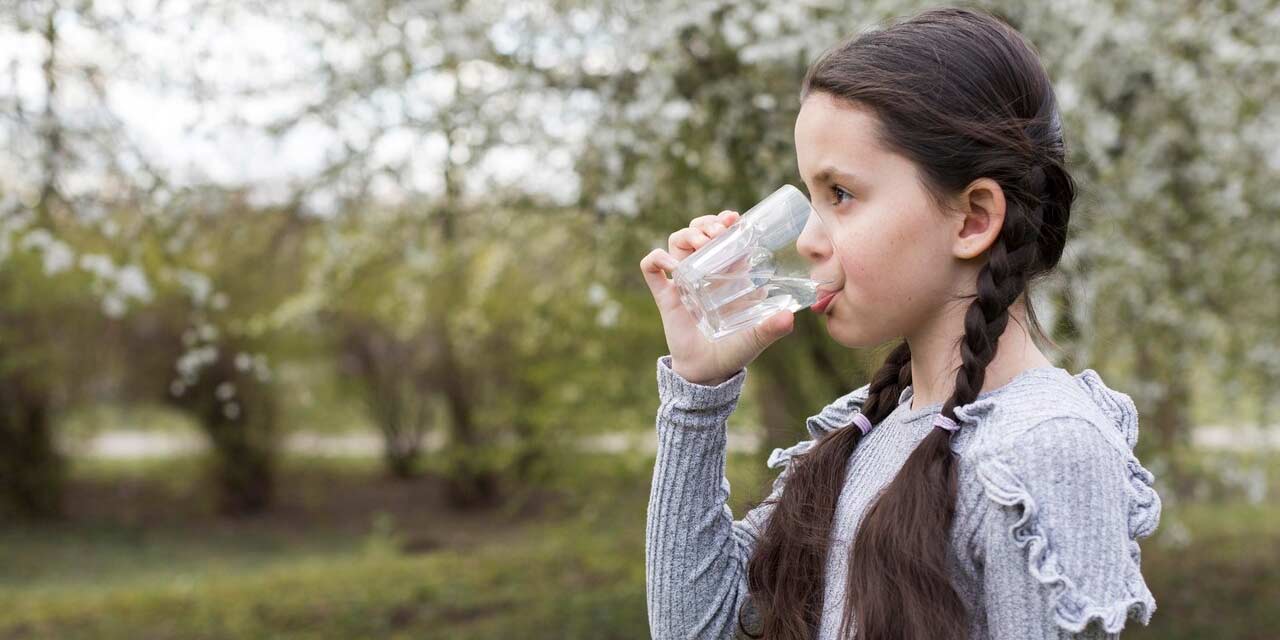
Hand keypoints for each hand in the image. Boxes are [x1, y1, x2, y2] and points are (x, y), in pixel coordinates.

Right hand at [639, 210, 794, 385]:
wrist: (708, 371)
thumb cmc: (734, 349)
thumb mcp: (756, 337)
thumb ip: (772, 328)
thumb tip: (788, 317)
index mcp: (727, 273)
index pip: (724, 236)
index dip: (726, 222)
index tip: (734, 218)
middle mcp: (703, 272)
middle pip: (698, 231)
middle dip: (707, 223)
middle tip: (720, 230)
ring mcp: (683, 281)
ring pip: (677, 242)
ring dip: (688, 234)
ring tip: (703, 242)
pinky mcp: (666, 296)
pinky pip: (651, 269)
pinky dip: (657, 259)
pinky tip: (672, 264)